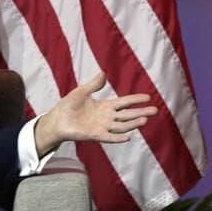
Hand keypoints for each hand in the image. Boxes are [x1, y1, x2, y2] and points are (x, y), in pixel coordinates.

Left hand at [34, 72, 158, 156]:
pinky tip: (127, 137)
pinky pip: (109, 137)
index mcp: (105, 106)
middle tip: (155, 110)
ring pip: (122, 126)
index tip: (148, 97)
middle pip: (128, 115)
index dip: (136, 99)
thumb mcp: (82, 91)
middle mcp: (107, 118)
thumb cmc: (68, 105)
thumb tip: (103, 72)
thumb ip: (94, 84)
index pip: (124, 102)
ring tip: (144, 120)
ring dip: (133, 124)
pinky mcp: (95, 135)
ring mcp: (102, 127)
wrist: (57, 120)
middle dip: (141, 112)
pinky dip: (117, 138)